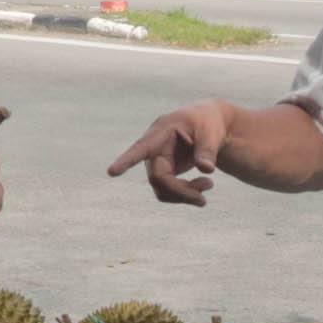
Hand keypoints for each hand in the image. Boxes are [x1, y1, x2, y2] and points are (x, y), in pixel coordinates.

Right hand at [107, 100, 229, 206]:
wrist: (209, 125)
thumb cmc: (207, 123)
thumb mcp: (210, 132)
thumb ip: (207, 150)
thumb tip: (206, 170)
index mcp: (162, 130)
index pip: (141, 147)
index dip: (126, 160)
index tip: (112, 172)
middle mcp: (154, 148)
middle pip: (158, 177)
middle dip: (180, 192)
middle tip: (204, 200)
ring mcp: (157, 161)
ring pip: (161, 189)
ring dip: (184, 195)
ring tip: (209, 185)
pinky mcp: (164, 172)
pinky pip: (168, 191)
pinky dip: (185, 195)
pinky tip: (202, 187)